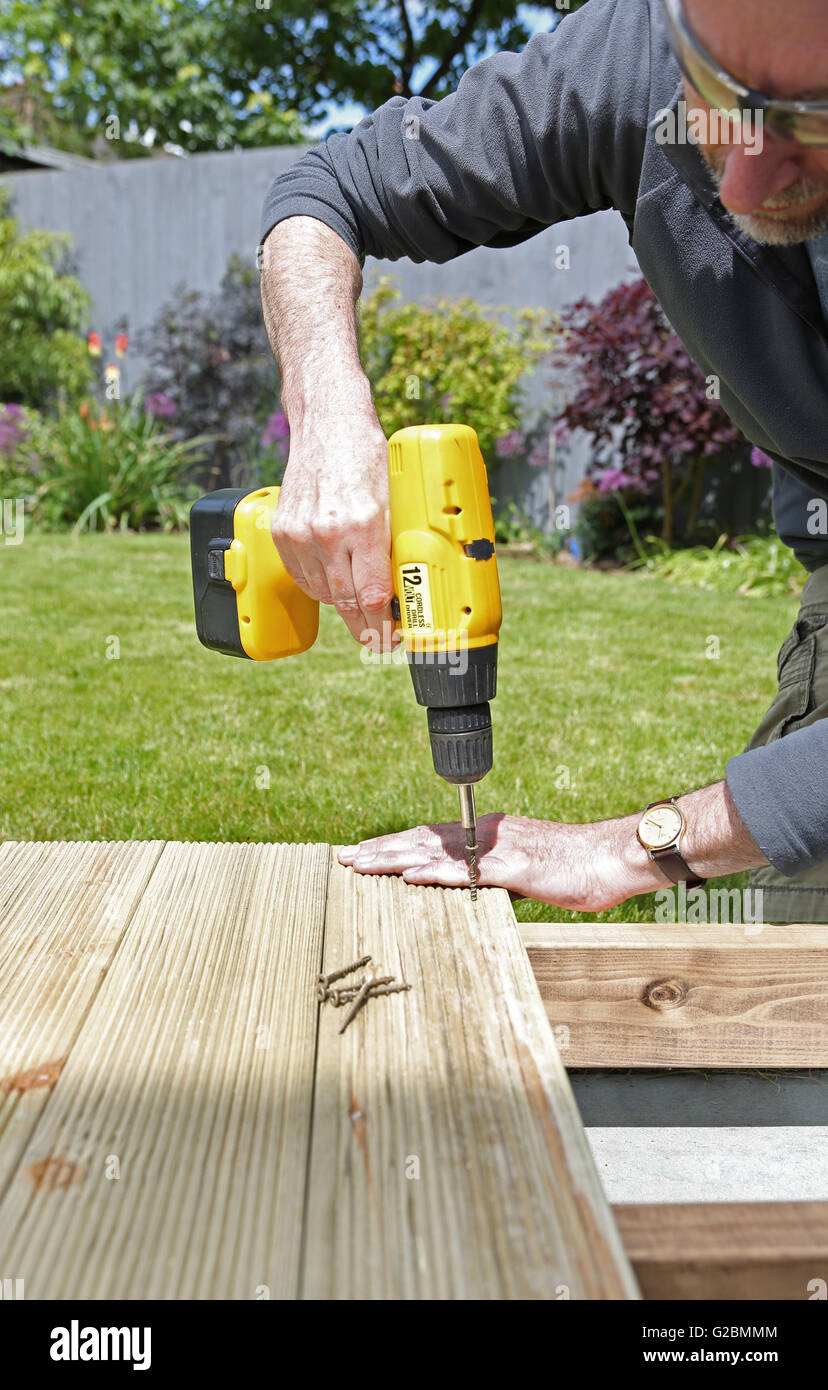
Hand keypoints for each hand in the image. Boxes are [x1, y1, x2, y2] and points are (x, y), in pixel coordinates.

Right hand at [271, 410, 396, 646]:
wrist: (326, 424)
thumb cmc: (365, 455)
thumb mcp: (393, 499)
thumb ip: (393, 543)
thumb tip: (403, 586)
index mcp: (362, 525)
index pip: (373, 594)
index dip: (383, 623)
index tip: (392, 636)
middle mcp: (328, 533)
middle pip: (347, 601)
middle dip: (365, 626)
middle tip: (377, 638)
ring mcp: (300, 534)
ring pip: (324, 593)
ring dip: (343, 605)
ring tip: (359, 607)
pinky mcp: (282, 532)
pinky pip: (302, 577)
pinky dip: (319, 587)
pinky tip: (334, 585)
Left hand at [338, 812, 662, 909]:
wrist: (611, 858)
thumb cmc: (575, 868)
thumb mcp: (526, 872)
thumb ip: (495, 875)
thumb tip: (471, 888)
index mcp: (487, 834)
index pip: (430, 839)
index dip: (395, 846)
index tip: (364, 853)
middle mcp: (485, 835)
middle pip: (422, 841)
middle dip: (380, 850)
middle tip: (344, 858)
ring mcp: (497, 849)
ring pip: (434, 852)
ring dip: (394, 858)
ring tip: (361, 864)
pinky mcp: (513, 868)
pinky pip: (466, 871)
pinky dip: (435, 873)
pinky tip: (409, 877)